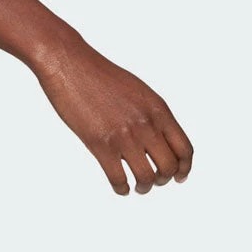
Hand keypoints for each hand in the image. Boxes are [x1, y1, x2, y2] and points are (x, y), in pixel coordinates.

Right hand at [33, 38, 193, 194]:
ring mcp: (123, 135)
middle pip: (168, 167)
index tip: (179, 176)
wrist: (68, 62)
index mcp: (157, 109)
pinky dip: (122, 188)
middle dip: (163, 179)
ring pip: (146, 177)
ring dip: (144, 186)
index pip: (184, 149)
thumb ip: (149, 112)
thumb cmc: (96, 72)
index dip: (184, 168)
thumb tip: (156, 136)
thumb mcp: (135, 88)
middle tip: (153, 180)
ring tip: (138, 186)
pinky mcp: (100, 144)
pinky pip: (119, 178)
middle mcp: (145, 124)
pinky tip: (120, 187)